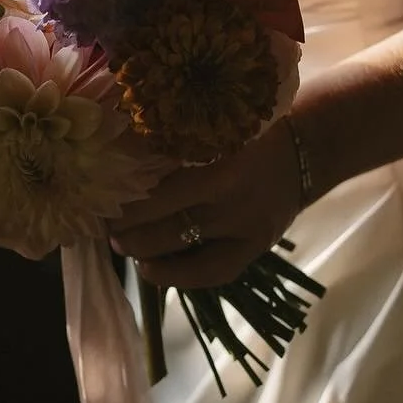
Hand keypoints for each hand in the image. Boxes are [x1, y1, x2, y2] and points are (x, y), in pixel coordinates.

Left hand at [109, 118, 305, 288]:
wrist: (306, 148)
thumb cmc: (245, 131)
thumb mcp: (212, 127)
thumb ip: (173, 142)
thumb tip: (114, 158)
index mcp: (216, 154)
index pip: (155, 183)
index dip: (121, 195)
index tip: (97, 194)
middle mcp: (231, 192)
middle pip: (161, 218)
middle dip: (124, 225)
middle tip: (104, 222)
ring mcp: (244, 223)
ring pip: (179, 245)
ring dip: (141, 249)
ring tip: (122, 244)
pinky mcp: (255, 246)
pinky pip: (210, 272)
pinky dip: (176, 275)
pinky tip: (152, 269)